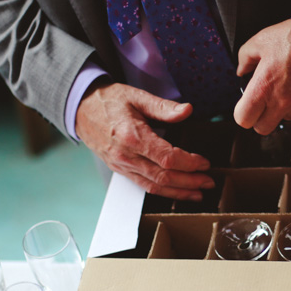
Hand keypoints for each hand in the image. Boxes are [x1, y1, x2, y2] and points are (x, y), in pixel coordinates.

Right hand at [75, 82, 213, 199]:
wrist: (81, 108)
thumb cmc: (109, 101)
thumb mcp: (137, 97)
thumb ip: (163, 107)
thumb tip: (187, 110)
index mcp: (132, 137)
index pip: (167, 158)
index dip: (189, 163)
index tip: (205, 163)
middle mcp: (126, 156)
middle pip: (163, 177)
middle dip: (189, 182)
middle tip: (209, 182)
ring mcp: (121, 165)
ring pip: (154, 186)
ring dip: (178, 192)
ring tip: (198, 193)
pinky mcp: (119, 170)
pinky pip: (143, 186)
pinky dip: (163, 192)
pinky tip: (176, 192)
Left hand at [234, 19, 290, 134]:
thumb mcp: (262, 39)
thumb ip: (245, 58)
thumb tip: (242, 70)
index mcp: (265, 86)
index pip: (244, 119)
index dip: (242, 113)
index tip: (246, 104)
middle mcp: (284, 100)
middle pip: (262, 128)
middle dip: (259, 118)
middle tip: (263, 101)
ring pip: (285, 117)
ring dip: (282, 107)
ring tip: (289, 83)